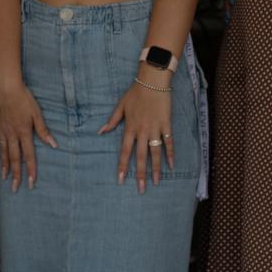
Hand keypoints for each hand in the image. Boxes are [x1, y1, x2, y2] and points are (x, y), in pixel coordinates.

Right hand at [0, 79, 54, 191]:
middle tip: (15, 188)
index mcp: (24, 133)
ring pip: (3, 151)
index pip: (28, 156)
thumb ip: (43, 130)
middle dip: (16, 174)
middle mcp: (12, 134)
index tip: (30, 183)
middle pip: (14, 158)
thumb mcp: (36, 113)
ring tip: (4, 177)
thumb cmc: (23, 98)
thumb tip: (53, 144)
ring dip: (4, 165)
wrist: (5, 87)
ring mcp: (3, 130)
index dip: (30, 170)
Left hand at [101, 72, 173, 191]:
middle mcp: (142, 131)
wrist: (153, 82)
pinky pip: (169, 142)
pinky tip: (171, 166)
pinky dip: (170, 154)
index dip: (122, 166)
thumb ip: (112, 120)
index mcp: (129, 127)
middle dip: (140, 174)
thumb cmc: (135, 93)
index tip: (120, 180)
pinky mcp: (166, 125)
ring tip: (155, 182)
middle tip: (140, 190)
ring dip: (155, 168)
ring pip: (155, 152)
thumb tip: (101, 132)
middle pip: (141, 156)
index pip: (125, 151)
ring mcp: (155, 129)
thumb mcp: (120, 105)